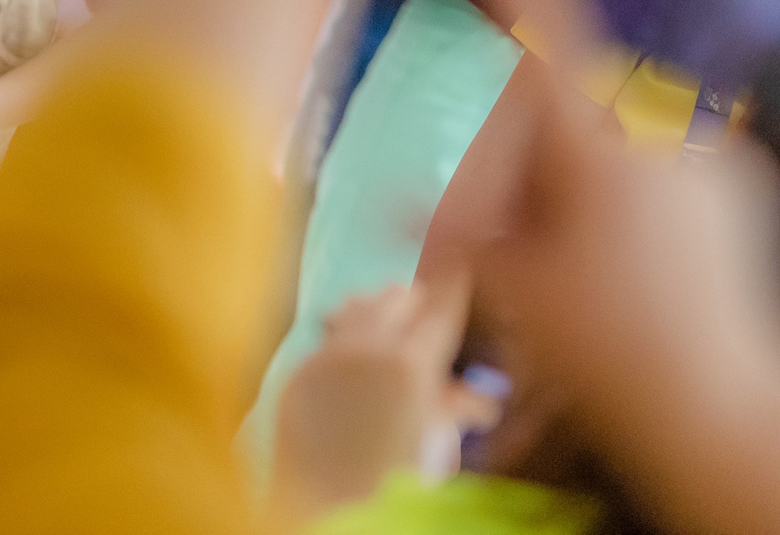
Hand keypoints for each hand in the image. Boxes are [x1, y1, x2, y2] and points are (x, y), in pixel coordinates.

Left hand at [271, 280, 498, 525]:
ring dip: (379, 308)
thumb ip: (456, 408)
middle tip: (430, 309)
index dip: (457, 284)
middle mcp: (366, 348)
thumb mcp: (437, 445)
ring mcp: (326, 357)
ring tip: (391, 319)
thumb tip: (480, 398)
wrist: (329, 513)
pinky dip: (345, 335)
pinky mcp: (298, 372)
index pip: (441, 302)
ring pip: (357, 306)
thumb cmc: (396, 488)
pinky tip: (353, 348)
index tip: (466, 269)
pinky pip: (326, 338)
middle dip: (419, 300)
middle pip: (399, 296)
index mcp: (410, 363)